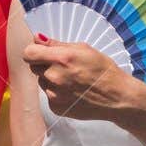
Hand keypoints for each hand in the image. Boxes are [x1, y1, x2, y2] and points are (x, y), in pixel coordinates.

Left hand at [22, 38, 139, 119]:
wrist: (116, 98)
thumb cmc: (104, 71)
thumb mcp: (84, 49)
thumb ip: (57, 44)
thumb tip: (38, 38)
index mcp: (61, 59)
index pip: (29, 53)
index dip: (33, 51)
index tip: (39, 51)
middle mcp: (54, 77)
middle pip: (34, 67)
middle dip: (44, 64)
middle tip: (62, 66)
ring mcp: (54, 94)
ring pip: (42, 81)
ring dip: (51, 79)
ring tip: (71, 80)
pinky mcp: (56, 107)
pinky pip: (49, 95)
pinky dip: (57, 92)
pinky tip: (73, 91)